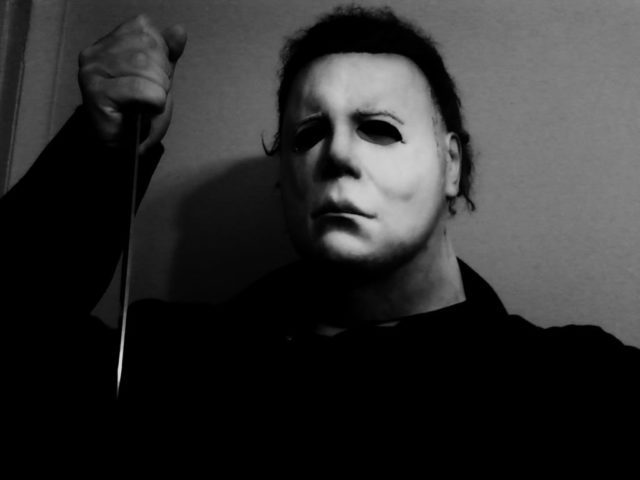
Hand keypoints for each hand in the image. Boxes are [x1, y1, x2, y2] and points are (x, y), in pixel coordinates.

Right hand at [78, 14, 186, 152]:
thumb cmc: (140, 111)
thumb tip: (179, 30)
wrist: (124, 145)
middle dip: (163, 73)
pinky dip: (154, 99)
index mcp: (109, 43)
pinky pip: (139, 87)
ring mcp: (92, 72)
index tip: (157, 75)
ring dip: (159, 88)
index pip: (144, 28)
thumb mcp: (160, 76)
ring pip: (143, 65)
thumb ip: (168, 53)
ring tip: (151, 101)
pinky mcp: (96, 93)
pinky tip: (149, 107)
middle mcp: (95, 53)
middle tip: (155, 93)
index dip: (161, 53)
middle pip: (146, 47)